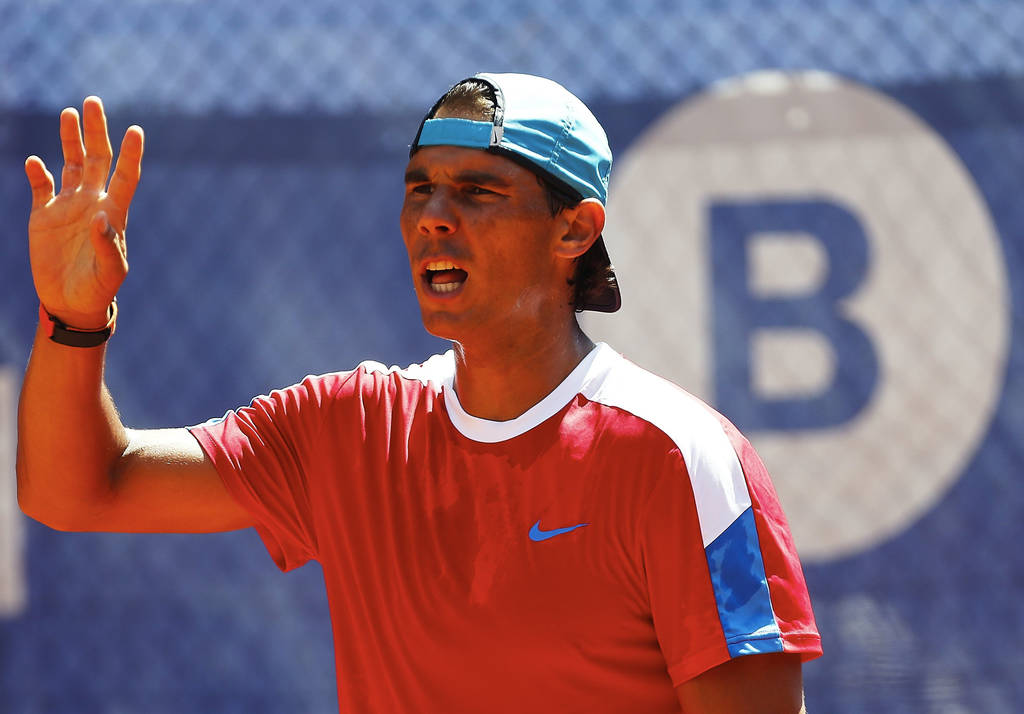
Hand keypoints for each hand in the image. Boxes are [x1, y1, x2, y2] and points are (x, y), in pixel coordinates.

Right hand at [25, 96, 143, 328]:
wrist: (72, 302)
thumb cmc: (99, 289)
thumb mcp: (109, 271)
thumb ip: (107, 245)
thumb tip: (101, 218)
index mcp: (114, 213)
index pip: (125, 176)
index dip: (131, 154)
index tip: (136, 130)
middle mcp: (93, 202)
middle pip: (98, 158)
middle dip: (96, 131)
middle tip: (92, 101)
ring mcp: (68, 206)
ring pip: (71, 163)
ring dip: (70, 139)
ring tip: (69, 113)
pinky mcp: (44, 215)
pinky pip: (41, 186)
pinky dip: (38, 172)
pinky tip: (35, 162)